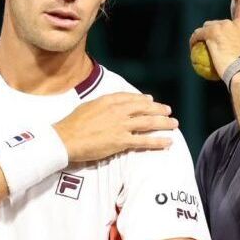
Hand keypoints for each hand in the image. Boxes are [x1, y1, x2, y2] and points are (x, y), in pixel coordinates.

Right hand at [54, 93, 176, 161]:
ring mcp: (121, 126)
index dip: (144, 99)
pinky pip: (145, 141)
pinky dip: (158, 141)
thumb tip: (113, 103)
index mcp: (109, 101)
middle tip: (168, 111)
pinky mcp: (121, 141)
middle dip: (159, 109)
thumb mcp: (88, 106)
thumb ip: (103, 104)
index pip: (132, 98)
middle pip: (145, 108)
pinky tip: (168, 142)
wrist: (66, 139)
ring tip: (174, 124)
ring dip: (164, 123)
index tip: (151, 100)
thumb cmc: (72, 124)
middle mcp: (118, 111)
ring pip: (149, 123)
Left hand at [189, 19, 239, 78]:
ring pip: (208, 26)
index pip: (232, 27)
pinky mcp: (212, 32)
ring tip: (199, 45)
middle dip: (214, 31)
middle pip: (219, 24)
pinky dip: (194, 40)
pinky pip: (199, 34)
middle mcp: (236, 23)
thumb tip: (238, 53)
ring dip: (203, 34)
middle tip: (210, 44)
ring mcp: (224, 26)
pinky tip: (192, 48)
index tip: (222, 43)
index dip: (226, 34)